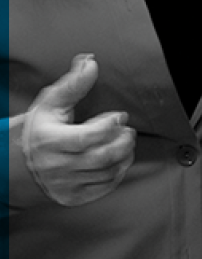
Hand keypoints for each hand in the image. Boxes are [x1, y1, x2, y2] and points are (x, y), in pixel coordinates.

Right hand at [21, 54, 135, 206]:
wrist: (17, 164)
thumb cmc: (38, 130)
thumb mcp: (50, 104)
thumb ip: (73, 84)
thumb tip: (90, 62)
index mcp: (50, 142)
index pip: (86, 138)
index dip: (109, 126)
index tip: (120, 115)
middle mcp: (56, 166)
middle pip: (100, 158)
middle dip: (122, 142)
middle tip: (128, 130)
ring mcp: (64, 184)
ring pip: (105, 173)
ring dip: (124, 156)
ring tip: (126, 142)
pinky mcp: (71, 197)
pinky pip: (102, 188)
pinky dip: (118, 174)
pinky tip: (120, 161)